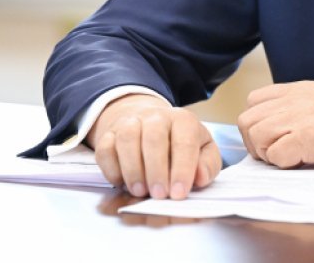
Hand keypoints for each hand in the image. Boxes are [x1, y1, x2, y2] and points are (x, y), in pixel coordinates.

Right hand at [86, 94, 221, 198]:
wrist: (150, 122)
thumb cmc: (180, 143)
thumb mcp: (203, 150)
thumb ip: (207, 164)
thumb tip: (200, 178)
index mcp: (183, 120)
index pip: (185, 142)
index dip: (182, 169)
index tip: (179, 193)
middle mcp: (156, 117)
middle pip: (154, 138)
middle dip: (156, 171)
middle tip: (159, 195)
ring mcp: (130, 123)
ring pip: (127, 139)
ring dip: (133, 169)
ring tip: (140, 191)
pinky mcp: (109, 134)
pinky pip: (105, 149)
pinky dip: (112, 169)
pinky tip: (122, 183)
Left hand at [237, 81, 313, 168]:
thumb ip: (303, 109)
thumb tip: (279, 132)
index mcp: (301, 89)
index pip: (254, 101)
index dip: (257, 125)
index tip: (273, 140)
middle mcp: (297, 99)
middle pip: (247, 119)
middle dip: (255, 143)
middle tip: (278, 155)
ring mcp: (302, 116)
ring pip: (255, 135)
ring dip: (267, 154)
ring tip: (291, 159)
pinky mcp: (310, 137)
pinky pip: (275, 155)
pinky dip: (283, 165)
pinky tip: (304, 162)